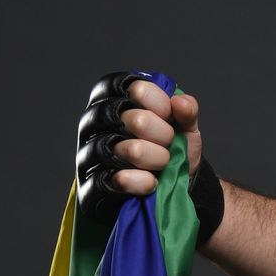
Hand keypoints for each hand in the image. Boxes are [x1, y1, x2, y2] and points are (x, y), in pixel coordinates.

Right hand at [75, 71, 202, 223]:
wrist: (170, 188)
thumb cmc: (172, 147)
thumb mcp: (185, 126)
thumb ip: (187, 110)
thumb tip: (179, 101)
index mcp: (113, 101)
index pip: (128, 87)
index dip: (156, 100)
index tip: (168, 112)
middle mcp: (94, 124)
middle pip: (134, 119)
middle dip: (163, 133)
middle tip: (168, 142)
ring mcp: (88, 155)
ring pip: (128, 150)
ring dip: (157, 158)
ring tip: (163, 162)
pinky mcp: (90, 186)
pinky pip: (115, 181)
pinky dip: (141, 181)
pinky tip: (152, 181)